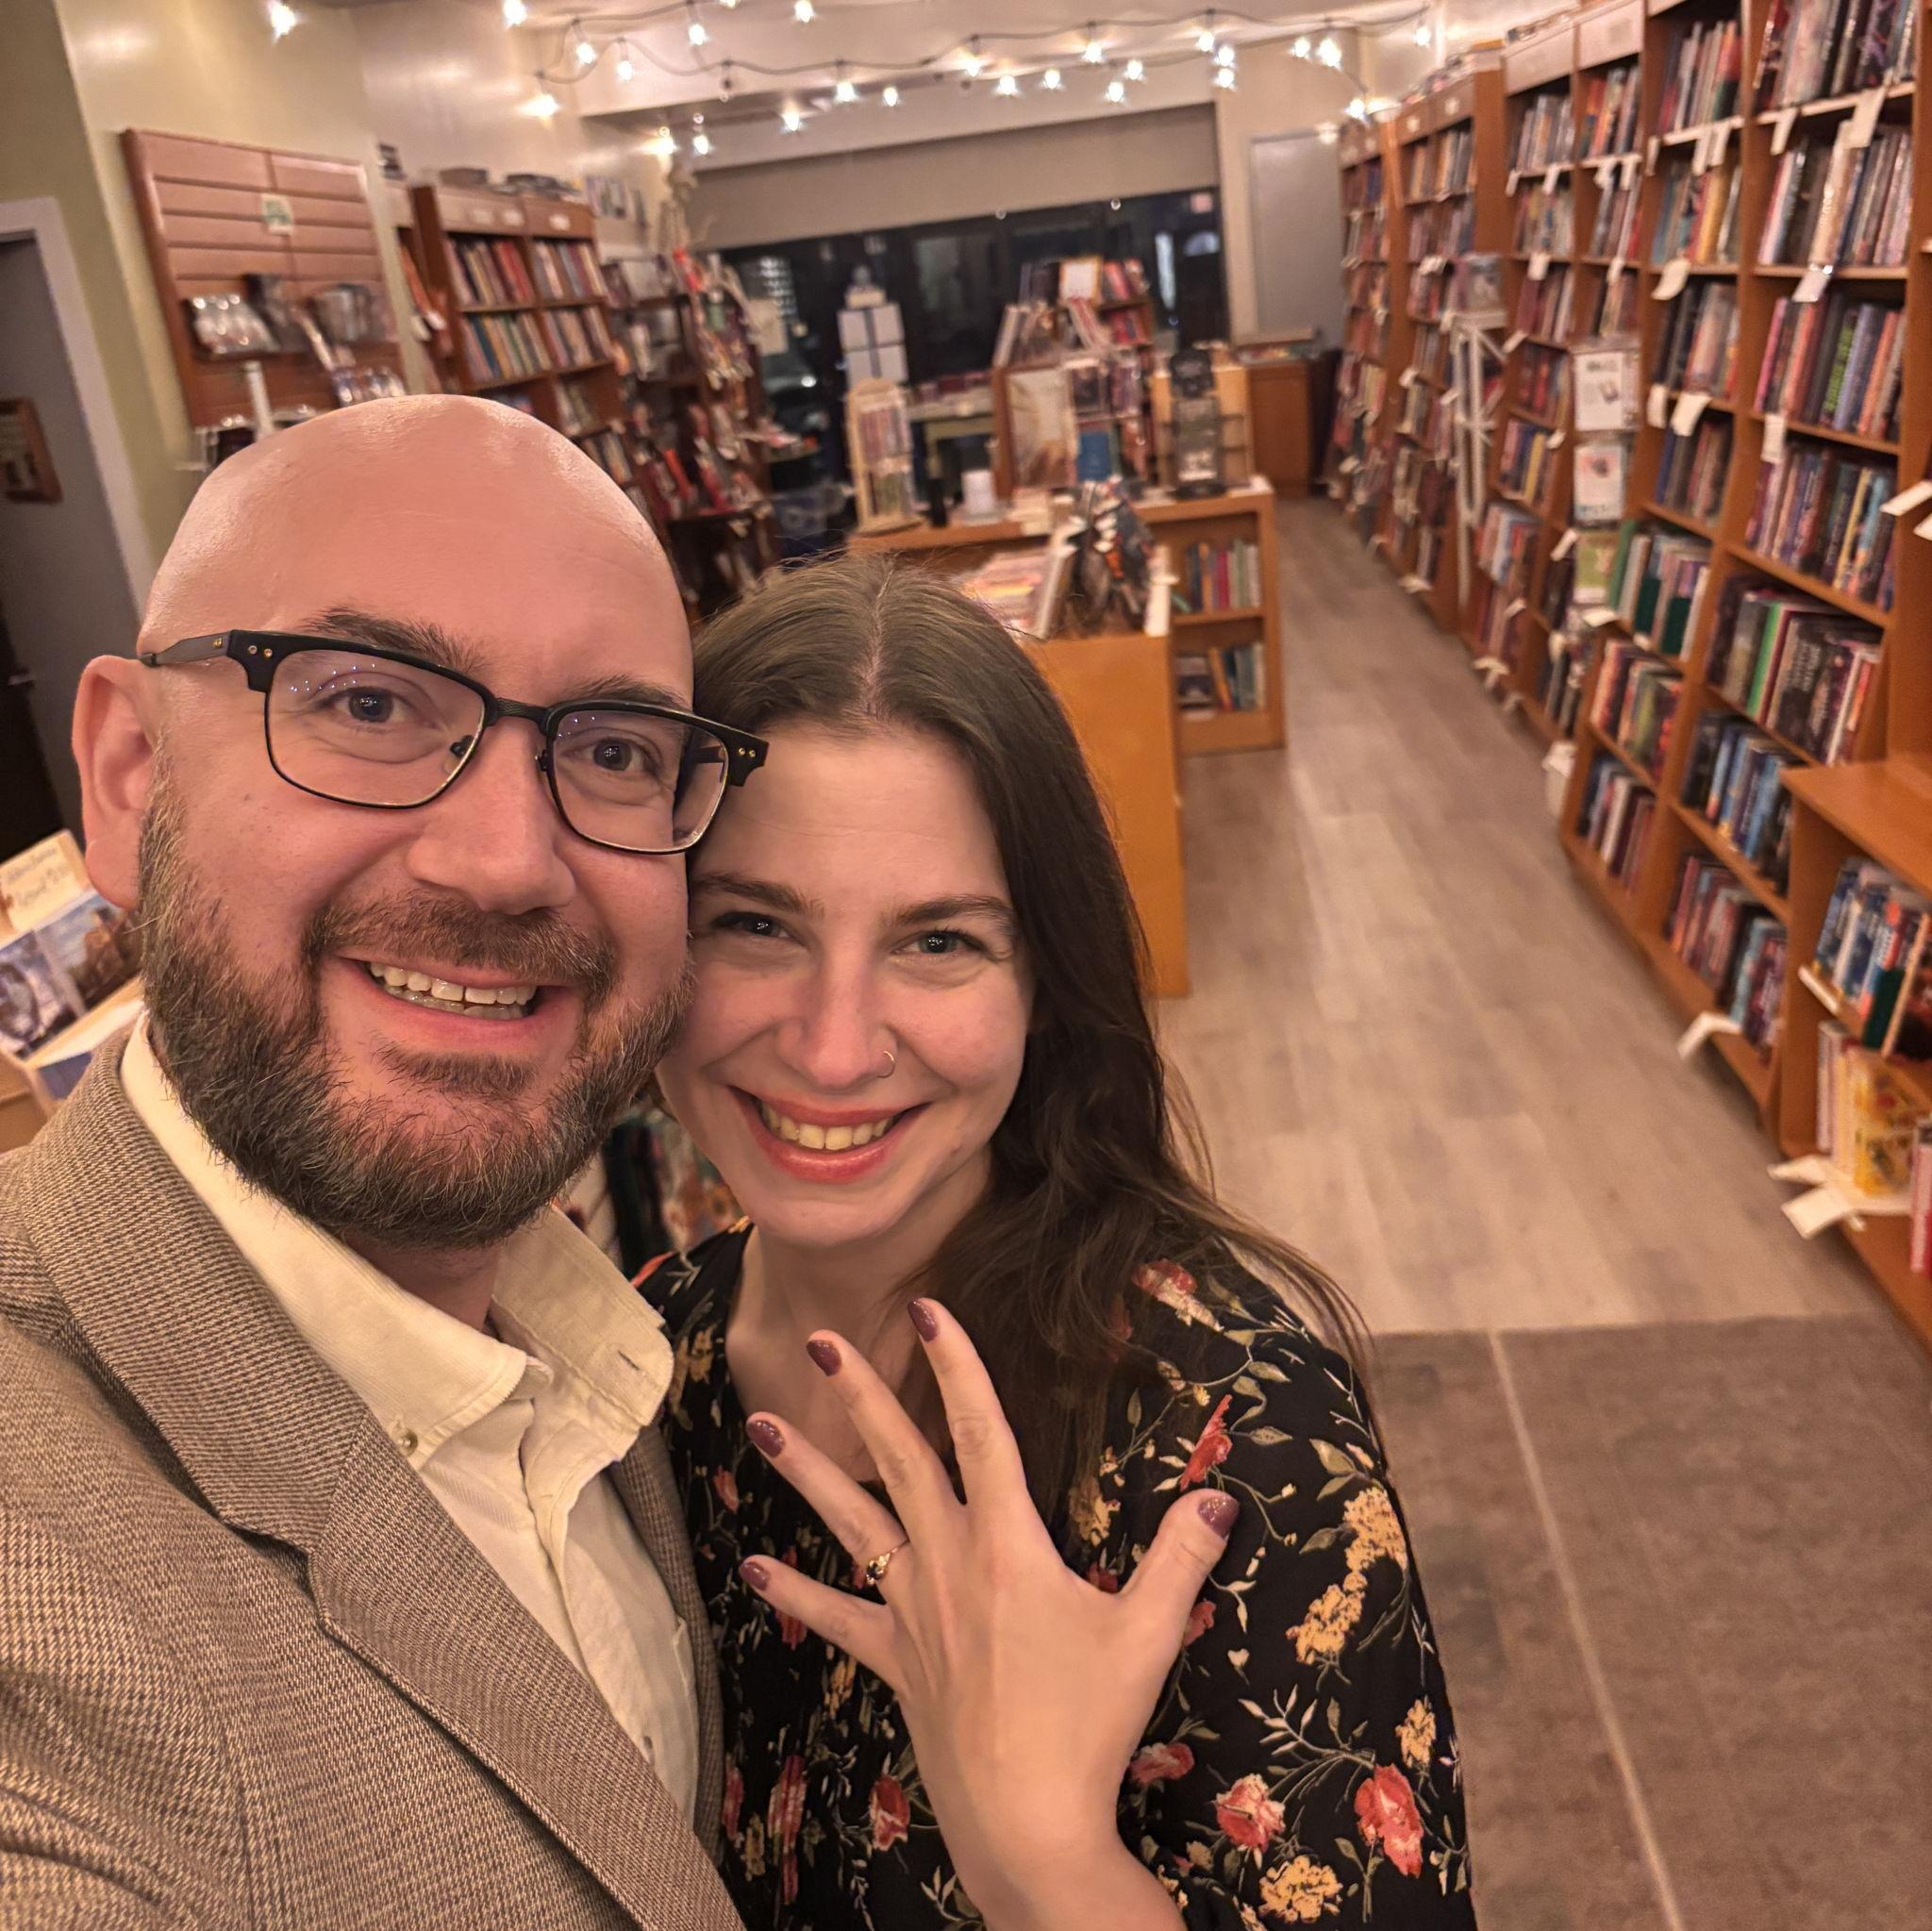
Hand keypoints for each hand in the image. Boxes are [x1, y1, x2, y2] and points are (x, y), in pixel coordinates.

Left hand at [737, 1298, 1236, 1930]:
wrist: (1026, 1823)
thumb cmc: (1088, 1725)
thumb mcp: (1149, 1634)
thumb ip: (1183, 1557)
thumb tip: (1222, 1495)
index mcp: (1006, 1542)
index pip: (979, 1430)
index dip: (956, 1364)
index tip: (926, 1307)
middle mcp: (947, 1562)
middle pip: (898, 1460)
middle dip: (860, 1395)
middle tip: (820, 1339)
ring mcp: (912, 1612)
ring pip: (851, 1525)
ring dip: (806, 1473)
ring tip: (759, 1425)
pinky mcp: (895, 1661)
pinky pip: (838, 1619)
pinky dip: (798, 1594)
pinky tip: (756, 1570)